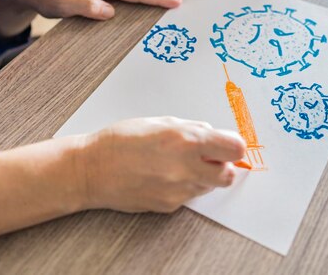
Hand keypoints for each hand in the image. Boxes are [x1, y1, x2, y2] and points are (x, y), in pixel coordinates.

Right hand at [79, 117, 244, 212]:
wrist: (93, 170)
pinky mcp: (170, 206)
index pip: (234, 148)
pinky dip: (184, 185)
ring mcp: (178, 190)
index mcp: (185, 140)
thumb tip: (211, 134)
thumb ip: (189, 128)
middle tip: (208, 155)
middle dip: (223, 164)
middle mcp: (186, 167)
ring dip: (202, 174)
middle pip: (229, 173)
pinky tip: (164, 174)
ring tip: (177, 162)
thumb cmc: (120, 140)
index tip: (228, 143)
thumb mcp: (158, 121)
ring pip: (209, 186)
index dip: (233, 145)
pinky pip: (189, 195)